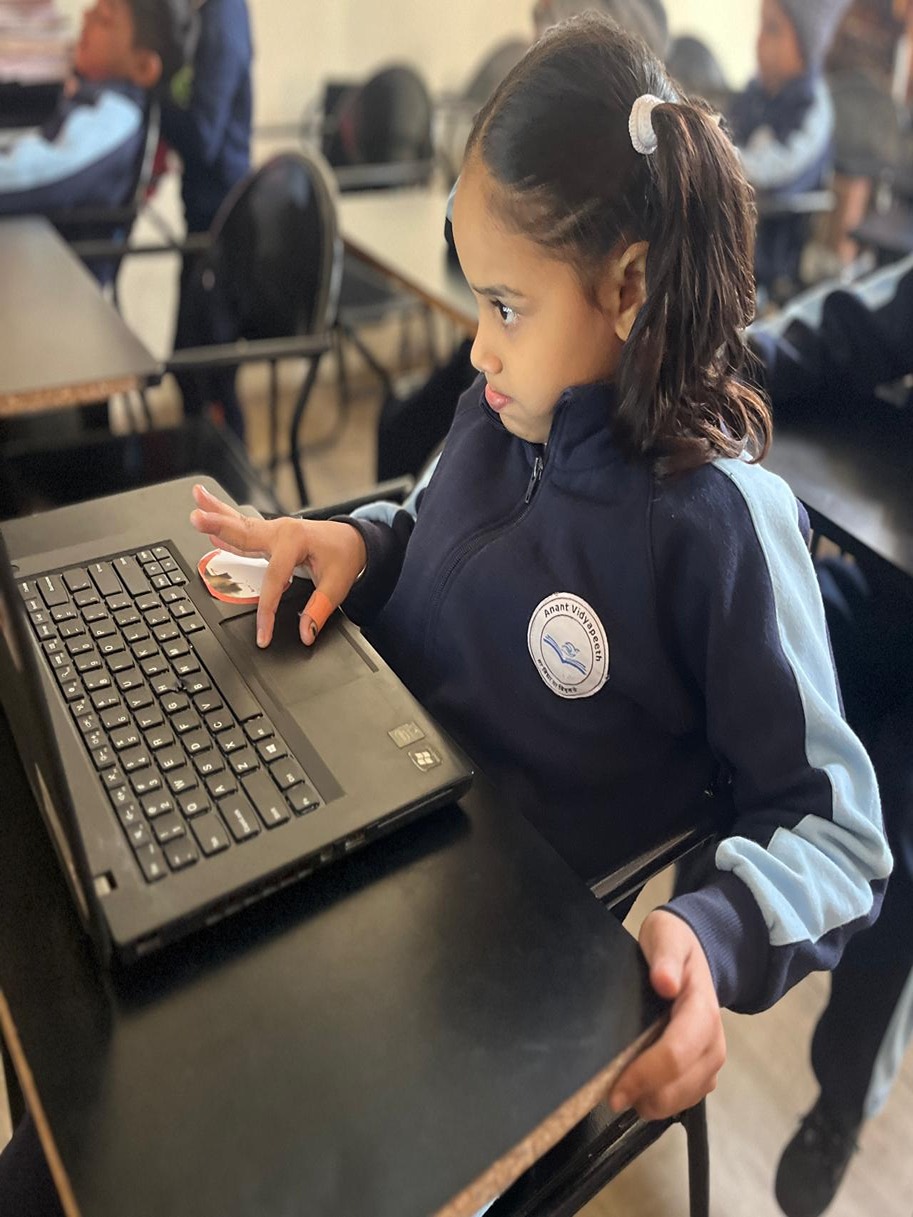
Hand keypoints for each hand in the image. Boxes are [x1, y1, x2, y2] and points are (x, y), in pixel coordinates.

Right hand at [189, 483, 366, 647]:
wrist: (356, 540)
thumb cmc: (346, 557)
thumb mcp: (337, 586)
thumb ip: (318, 610)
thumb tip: (305, 633)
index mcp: (296, 542)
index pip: (273, 581)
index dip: (266, 612)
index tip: (262, 636)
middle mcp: (282, 531)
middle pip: (244, 533)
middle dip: (218, 526)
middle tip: (195, 518)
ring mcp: (274, 530)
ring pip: (240, 523)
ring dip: (216, 513)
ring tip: (196, 499)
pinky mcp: (271, 533)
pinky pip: (244, 526)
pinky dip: (225, 519)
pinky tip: (208, 515)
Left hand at [606, 909, 725, 1119]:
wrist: (692, 952)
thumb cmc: (673, 945)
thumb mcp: (666, 937)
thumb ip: (666, 957)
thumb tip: (665, 982)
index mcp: (702, 1010)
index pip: (675, 1054)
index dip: (644, 1076)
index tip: (614, 1091)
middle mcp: (714, 1041)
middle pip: (678, 1087)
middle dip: (643, 1095)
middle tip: (610, 1090)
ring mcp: (712, 1059)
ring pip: (682, 1100)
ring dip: (651, 1101)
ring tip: (623, 1087)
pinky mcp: (705, 1072)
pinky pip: (684, 1100)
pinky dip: (660, 1100)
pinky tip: (641, 1086)